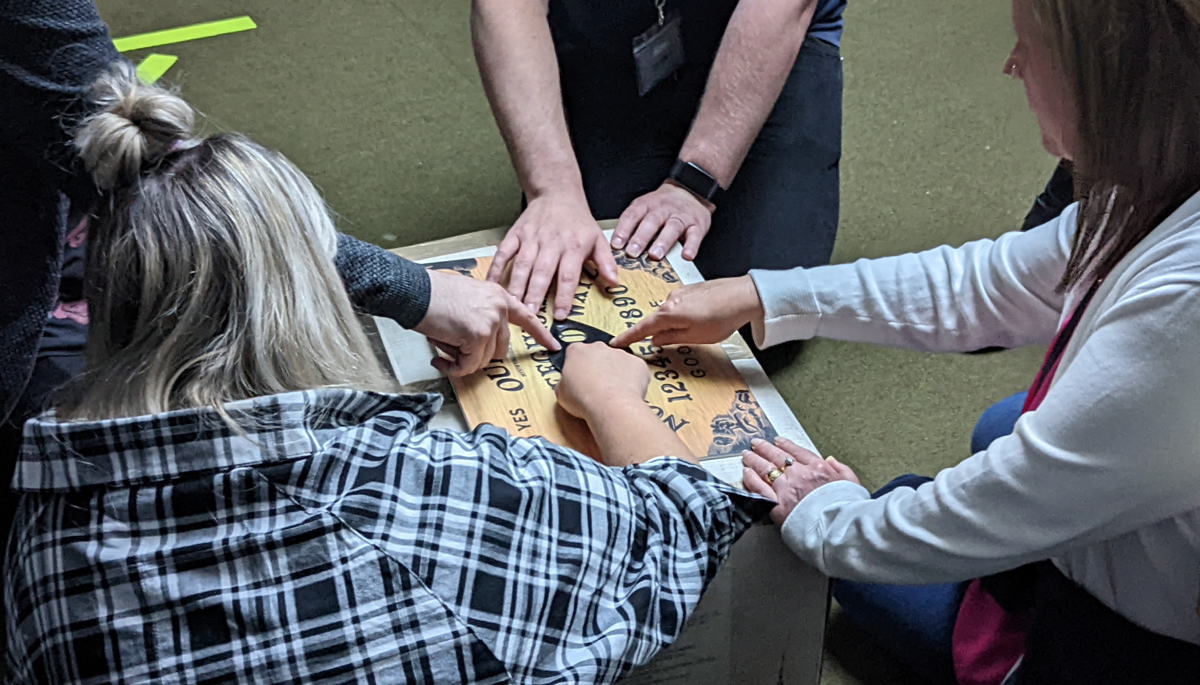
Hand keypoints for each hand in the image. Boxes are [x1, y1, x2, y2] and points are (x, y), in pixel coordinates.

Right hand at [414, 270, 559, 376]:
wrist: (416, 292)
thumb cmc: (434, 295)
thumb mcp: (469, 298)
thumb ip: (484, 315)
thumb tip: (484, 344)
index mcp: (500, 296)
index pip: (527, 318)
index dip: (541, 334)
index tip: (553, 346)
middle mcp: (499, 308)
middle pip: (501, 349)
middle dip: (478, 354)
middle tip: (456, 350)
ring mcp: (490, 322)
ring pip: (484, 360)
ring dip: (462, 361)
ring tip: (444, 350)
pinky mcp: (476, 335)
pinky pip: (468, 365)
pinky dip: (453, 368)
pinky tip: (440, 360)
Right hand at [486, 193, 619, 319]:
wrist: (557, 192)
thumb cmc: (578, 221)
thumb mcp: (598, 238)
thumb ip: (606, 262)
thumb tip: (614, 283)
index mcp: (572, 247)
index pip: (568, 275)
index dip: (564, 296)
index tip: (559, 315)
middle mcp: (551, 243)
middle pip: (542, 272)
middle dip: (535, 295)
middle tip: (530, 315)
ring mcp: (531, 238)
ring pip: (522, 265)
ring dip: (517, 286)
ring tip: (513, 305)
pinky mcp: (516, 234)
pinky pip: (504, 252)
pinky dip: (496, 267)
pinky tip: (492, 284)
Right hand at [555, 342, 649, 422]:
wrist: (609, 406)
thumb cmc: (584, 399)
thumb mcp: (561, 393)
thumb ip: (564, 383)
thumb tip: (566, 386)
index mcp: (577, 351)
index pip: (576, 353)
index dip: (578, 367)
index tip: (580, 378)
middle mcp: (599, 347)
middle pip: (599, 355)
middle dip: (599, 368)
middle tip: (597, 387)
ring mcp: (620, 353)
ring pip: (619, 362)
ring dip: (616, 373)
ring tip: (613, 393)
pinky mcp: (637, 363)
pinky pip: (635, 370)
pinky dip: (633, 380)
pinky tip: (627, 393)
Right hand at [609, 275, 763, 347]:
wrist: (744, 295)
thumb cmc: (723, 316)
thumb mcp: (696, 336)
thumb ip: (672, 338)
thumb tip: (655, 341)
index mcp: (669, 313)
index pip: (642, 327)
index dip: (628, 337)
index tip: (615, 343)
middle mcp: (671, 299)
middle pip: (655, 320)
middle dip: (655, 333)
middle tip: (658, 346)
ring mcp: (681, 292)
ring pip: (669, 313)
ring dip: (673, 324)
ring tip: (694, 332)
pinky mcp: (691, 290)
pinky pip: (679, 306)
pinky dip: (682, 316)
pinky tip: (699, 320)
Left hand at [610, 182, 713, 260]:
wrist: (692, 190)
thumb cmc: (664, 205)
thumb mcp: (646, 207)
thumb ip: (634, 224)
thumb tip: (618, 247)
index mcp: (647, 204)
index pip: (633, 215)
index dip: (623, 230)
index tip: (616, 244)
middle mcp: (663, 209)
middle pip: (651, 221)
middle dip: (641, 238)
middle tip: (632, 252)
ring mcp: (681, 217)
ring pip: (672, 228)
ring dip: (662, 242)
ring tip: (655, 255)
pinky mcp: (697, 225)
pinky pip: (695, 235)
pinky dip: (692, 246)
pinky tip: (687, 255)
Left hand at [741, 437, 859, 525]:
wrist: (838, 528)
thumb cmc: (847, 509)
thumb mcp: (852, 483)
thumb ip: (841, 469)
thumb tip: (831, 461)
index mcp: (818, 468)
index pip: (797, 452)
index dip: (785, 445)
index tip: (778, 441)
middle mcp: (799, 475)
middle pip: (777, 457)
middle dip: (764, 448)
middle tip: (756, 443)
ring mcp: (786, 489)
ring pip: (765, 469)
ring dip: (754, 460)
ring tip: (747, 455)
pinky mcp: (776, 505)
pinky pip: (759, 488)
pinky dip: (751, 479)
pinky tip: (746, 473)